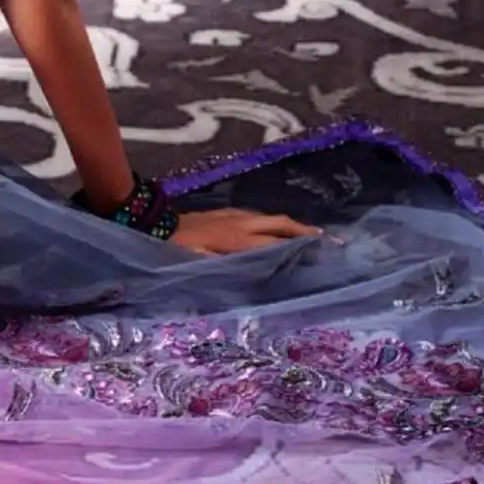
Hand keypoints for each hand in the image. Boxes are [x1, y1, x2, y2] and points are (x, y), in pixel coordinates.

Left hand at [170, 208, 321, 255]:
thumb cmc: (177, 247)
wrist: (157, 221)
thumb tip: (252, 270)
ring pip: (270, 217)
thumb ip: (225, 267)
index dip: (298, 246)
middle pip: (280, 223)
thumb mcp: (198, 261)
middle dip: (304, 229)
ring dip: (291, 225)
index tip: (320, 249)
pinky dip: (273, 222)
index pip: (275, 242)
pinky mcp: (227, 212)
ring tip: (310, 235)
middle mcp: (241, 223)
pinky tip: (277, 229)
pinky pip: (258, 216)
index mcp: (237, 239)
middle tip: (327, 238)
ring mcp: (234, 215)